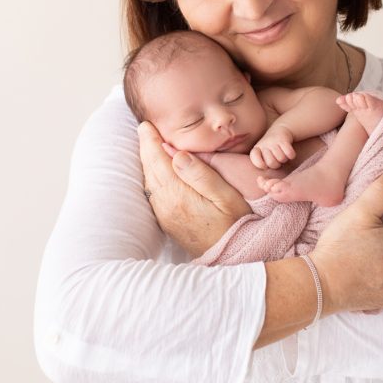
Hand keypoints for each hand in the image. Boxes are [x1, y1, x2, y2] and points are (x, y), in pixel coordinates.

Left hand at [138, 122, 251, 256]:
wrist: (233, 256)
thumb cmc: (237, 223)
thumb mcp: (226, 196)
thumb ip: (201, 174)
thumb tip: (177, 153)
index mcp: (178, 195)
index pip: (158, 161)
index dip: (151, 141)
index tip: (146, 125)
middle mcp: (166, 205)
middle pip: (150, 170)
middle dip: (146, 148)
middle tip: (145, 129)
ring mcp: (165, 215)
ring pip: (149, 182)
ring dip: (148, 162)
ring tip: (149, 144)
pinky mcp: (167, 222)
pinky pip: (153, 194)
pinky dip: (152, 177)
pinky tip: (157, 170)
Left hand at [250, 124, 296, 169]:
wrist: (278, 131)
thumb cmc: (269, 149)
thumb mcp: (262, 154)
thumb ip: (261, 163)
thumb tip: (265, 169)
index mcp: (256, 149)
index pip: (255, 158)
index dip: (260, 164)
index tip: (264, 166)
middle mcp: (264, 144)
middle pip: (271, 163)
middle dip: (276, 165)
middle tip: (276, 160)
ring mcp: (274, 141)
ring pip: (281, 158)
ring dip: (284, 159)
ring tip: (282, 155)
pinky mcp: (284, 140)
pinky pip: (289, 153)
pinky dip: (291, 155)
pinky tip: (289, 153)